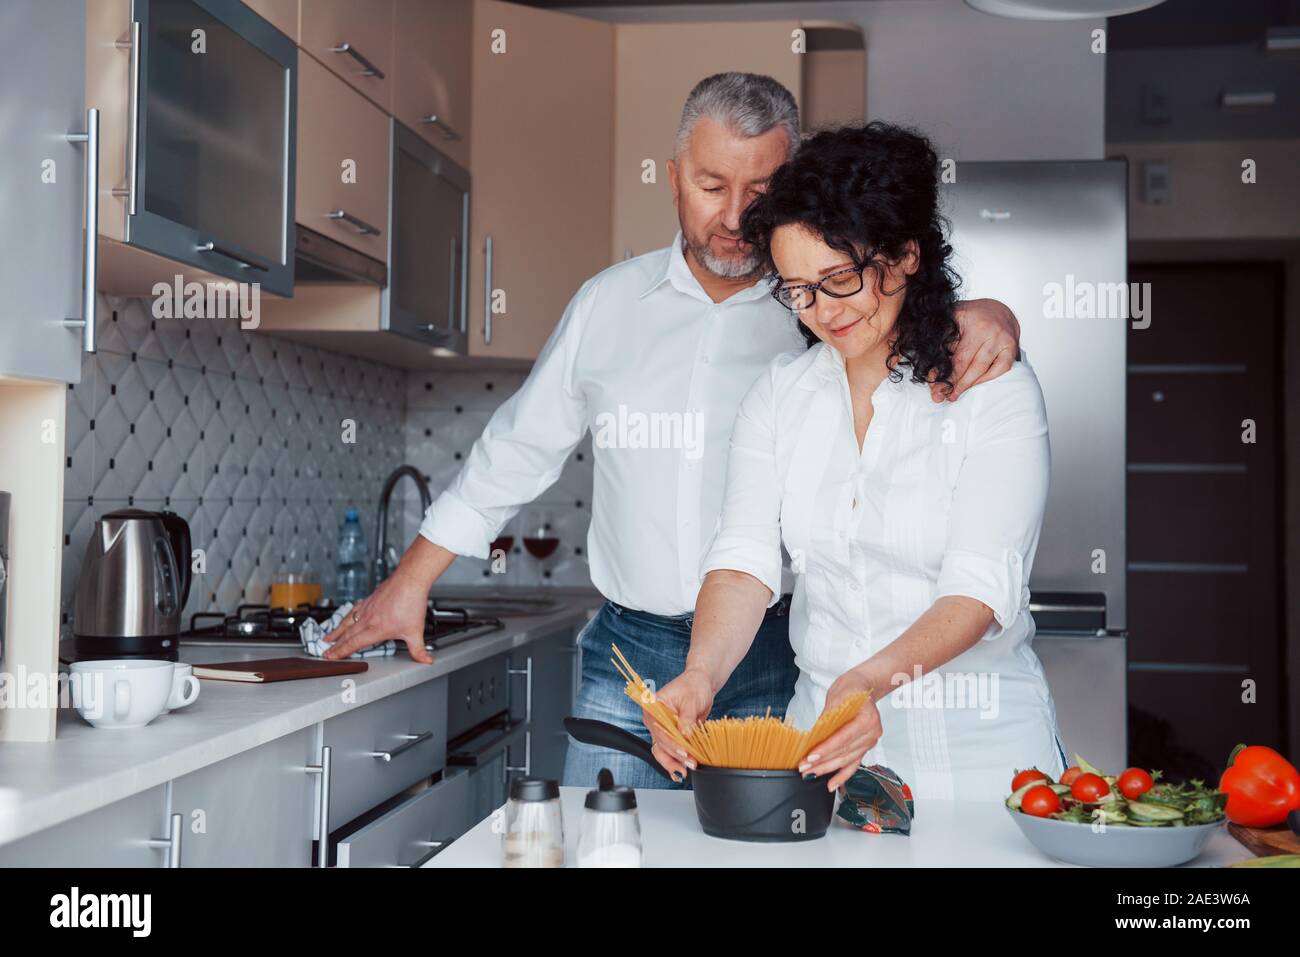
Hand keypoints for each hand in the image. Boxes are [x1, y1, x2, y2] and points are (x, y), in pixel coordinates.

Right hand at [322, 566, 432, 662]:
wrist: (410, 580)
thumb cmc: (411, 602)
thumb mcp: (416, 631)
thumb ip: (419, 649)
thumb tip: (425, 660)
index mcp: (375, 629)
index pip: (353, 644)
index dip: (340, 652)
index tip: (330, 657)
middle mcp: (367, 619)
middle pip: (347, 634)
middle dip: (335, 645)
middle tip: (325, 651)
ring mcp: (367, 607)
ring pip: (347, 621)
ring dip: (337, 631)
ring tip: (328, 637)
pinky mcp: (370, 599)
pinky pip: (353, 610)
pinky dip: (347, 616)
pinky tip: (346, 617)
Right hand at [641, 668, 714, 782]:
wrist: (701, 683)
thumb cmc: (693, 686)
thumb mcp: (691, 700)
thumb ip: (686, 718)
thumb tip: (685, 735)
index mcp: (653, 708)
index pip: (660, 730)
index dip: (672, 744)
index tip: (684, 753)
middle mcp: (654, 721)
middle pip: (660, 744)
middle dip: (674, 756)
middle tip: (690, 764)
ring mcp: (662, 730)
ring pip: (663, 751)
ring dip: (673, 763)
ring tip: (685, 771)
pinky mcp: (672, 736)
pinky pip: (670, 751)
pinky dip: (676, 761)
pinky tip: (681, 770)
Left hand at [798, 670, 881, 790]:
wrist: (862, 688)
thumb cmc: (850, 690)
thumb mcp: (836, 697)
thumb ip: (827, 719)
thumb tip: (814, 737)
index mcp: (868, 718)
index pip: (844, 738)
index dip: (826, 749)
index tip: (810, 757)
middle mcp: (872, 733)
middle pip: (844, 752)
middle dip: (822, 762)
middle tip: (804, 768)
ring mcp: (870, 742)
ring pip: (847, 761)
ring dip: (828, 769)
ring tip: (810, 774)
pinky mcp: (864, 748)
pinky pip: (853, 765)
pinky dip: (842, 776)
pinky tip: (831, 785)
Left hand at [933, 298, 1020, 402]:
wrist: (997, 309)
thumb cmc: (971, 316)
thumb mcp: (952, 320)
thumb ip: (941, 341)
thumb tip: (932, 371)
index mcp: (971, 322)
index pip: (957, 355)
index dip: (946, 373)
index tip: (936, 387)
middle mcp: (988, 331)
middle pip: (969, 364)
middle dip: (955, 383)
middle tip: (944, 395)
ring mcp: (1002, 340)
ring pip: (983, 368)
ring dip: (969, 384)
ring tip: (955, 394)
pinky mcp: (1012, 348)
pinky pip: (1000, 369)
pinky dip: (986, 379)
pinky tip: (975, 385)